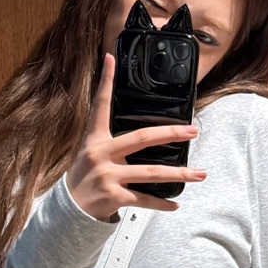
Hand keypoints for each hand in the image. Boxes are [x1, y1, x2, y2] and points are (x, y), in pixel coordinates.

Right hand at [66, 51, 207, 219]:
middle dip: (170, 133)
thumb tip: (136, 126)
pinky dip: (161, 204)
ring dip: (179, 174)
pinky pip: (144, 199)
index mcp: (96, 139)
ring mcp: (108, 176)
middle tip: (192, 131)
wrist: (68, 208)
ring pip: (151, 172)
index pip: (101, 105)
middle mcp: (102, 154)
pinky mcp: (114, 196)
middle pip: (141, 138)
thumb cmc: (84, 176)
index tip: (111, 59)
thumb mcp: (89, 151)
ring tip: (199, 174)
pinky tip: (176, 204)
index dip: (106, 81)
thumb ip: (108, 136)